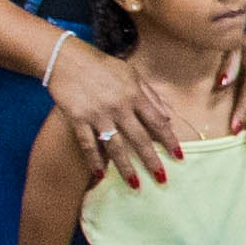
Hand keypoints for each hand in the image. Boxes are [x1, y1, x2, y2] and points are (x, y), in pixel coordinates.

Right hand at [46, 31, 192, 188]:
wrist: (66, 59)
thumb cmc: (103, 66)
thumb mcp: (132, 74)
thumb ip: (150, 95)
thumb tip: (169, 115)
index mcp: (134, 94)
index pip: (158, 121)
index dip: (169, 140)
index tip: (179, 156)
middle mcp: (119, 106)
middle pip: (139, 138)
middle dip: (151, 160)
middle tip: (162, 179)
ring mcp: (97, 114)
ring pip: (115, 146)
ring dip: (126, 167)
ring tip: (135, 185)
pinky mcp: (78, 119)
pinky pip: (88, 144)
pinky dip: (94, 161)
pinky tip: (100, 175)